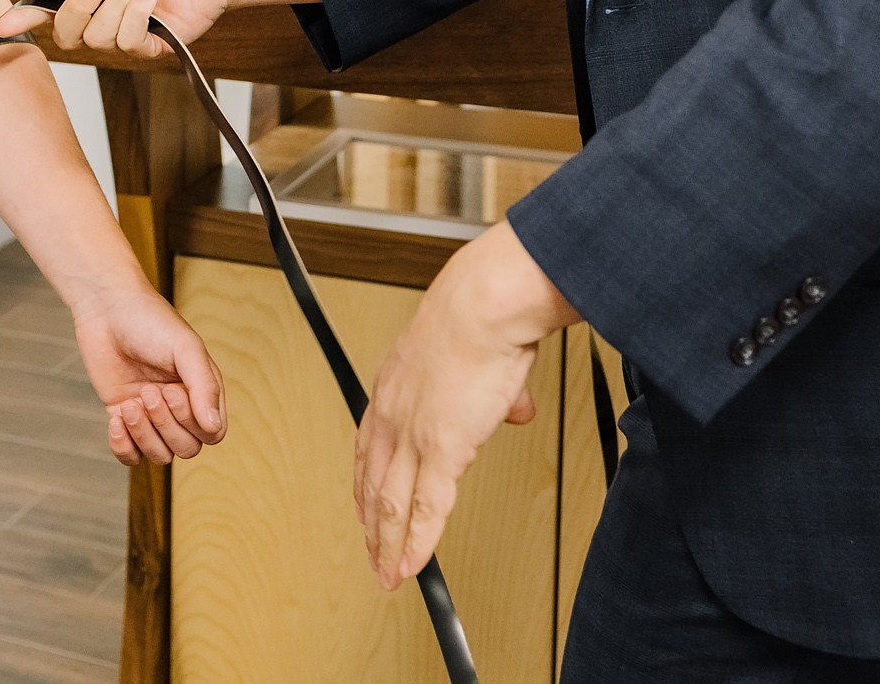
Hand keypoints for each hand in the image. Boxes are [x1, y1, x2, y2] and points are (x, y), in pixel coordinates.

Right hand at [23, 0, 265, 59]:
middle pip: (66, 32)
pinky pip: (127, 44)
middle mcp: (103, 13)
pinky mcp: (152, 44)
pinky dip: (136, 18)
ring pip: (97, 39)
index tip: (2, 26)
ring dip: (117, 8)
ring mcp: (127, 31)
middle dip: (77, 9)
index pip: (48, 8)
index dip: (24, 18)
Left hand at [71, 285, 227, 465]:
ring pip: (159, 455)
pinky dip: (123, 447)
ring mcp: (151, 415)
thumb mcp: (185, 348)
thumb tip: (214, 428)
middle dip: (165, 425)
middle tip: (148, 391)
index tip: (172, 390)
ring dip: (143, 434)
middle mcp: (180, 407)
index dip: (192, 422)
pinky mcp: (123, 417)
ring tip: (130, 403)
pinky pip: (129, 455)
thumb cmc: (151, 322)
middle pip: (186, 448)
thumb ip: (204, 387)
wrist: (106, 309)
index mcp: (202, 391)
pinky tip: (115, 421)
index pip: (212, 433)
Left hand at [352, 221, 577, 587]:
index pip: (368, 448)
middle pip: (374, 483)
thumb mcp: (474, 353)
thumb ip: (489, 389)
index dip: (366, 484)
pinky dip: (417, 544)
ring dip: (389, 545)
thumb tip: (514, 406)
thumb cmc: (480, 316)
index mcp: (393, 388)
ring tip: (390, 573)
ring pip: (393, 505)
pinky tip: (412, 565)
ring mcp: (413, 436)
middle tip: (374, 553)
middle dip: (373, 525)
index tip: (367, 506)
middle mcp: (392, 414)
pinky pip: (425, 511)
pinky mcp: (441, 451)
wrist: (484, 306)